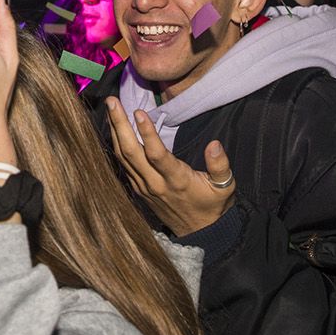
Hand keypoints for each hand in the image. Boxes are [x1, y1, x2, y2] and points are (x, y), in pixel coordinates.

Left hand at [106, 100, 234, 235]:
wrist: (199, 232)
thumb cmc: (212, 205)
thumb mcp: (224, 187)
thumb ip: (220, 166)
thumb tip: (214, 144)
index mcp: (177, 180)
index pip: (157, 154)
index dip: (147, 133)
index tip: (138, 111)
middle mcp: (155, 183)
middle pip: (131, 152)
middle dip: (120, 125)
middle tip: (113, 101)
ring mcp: (143, 187)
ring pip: (122, 157)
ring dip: (114, 131)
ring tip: (111, 108)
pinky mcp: (138, 189)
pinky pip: (122, 164)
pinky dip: (115, 144)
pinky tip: (114, 128)